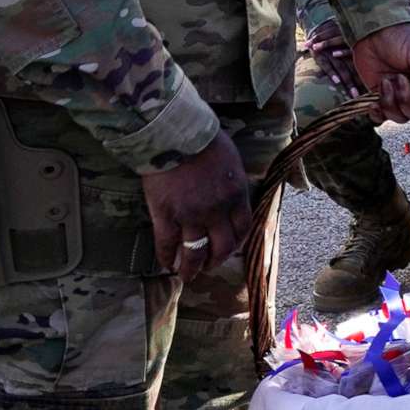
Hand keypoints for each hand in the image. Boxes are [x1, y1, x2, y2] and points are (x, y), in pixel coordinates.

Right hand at [141, 131, 252, 283]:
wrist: (174, 133)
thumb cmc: (204, 140)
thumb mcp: (231, 161)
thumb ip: (232, 183)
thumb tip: (230, 195)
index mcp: (236, 195)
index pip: (243, 228)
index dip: (237, 242)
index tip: (230, 247)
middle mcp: (217, 210)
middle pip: (223, 246)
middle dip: (217, 260)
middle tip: (209, 266)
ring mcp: (190, 216)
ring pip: (195, 253)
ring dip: (192, 268)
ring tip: (188, 275)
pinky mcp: (165, 216)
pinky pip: (166, 245)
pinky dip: (167, 258)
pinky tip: (166, 265)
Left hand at [351, 21, 409, 122]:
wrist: (372, 29)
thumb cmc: (401, 35)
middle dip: (407, 101)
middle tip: (399, 78)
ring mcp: (400, 95)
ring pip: (400, 117)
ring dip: (390, 102)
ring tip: (386, 81)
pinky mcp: (381, 97)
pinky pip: (381, 118)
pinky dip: (377, 112)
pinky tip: (374, 99)